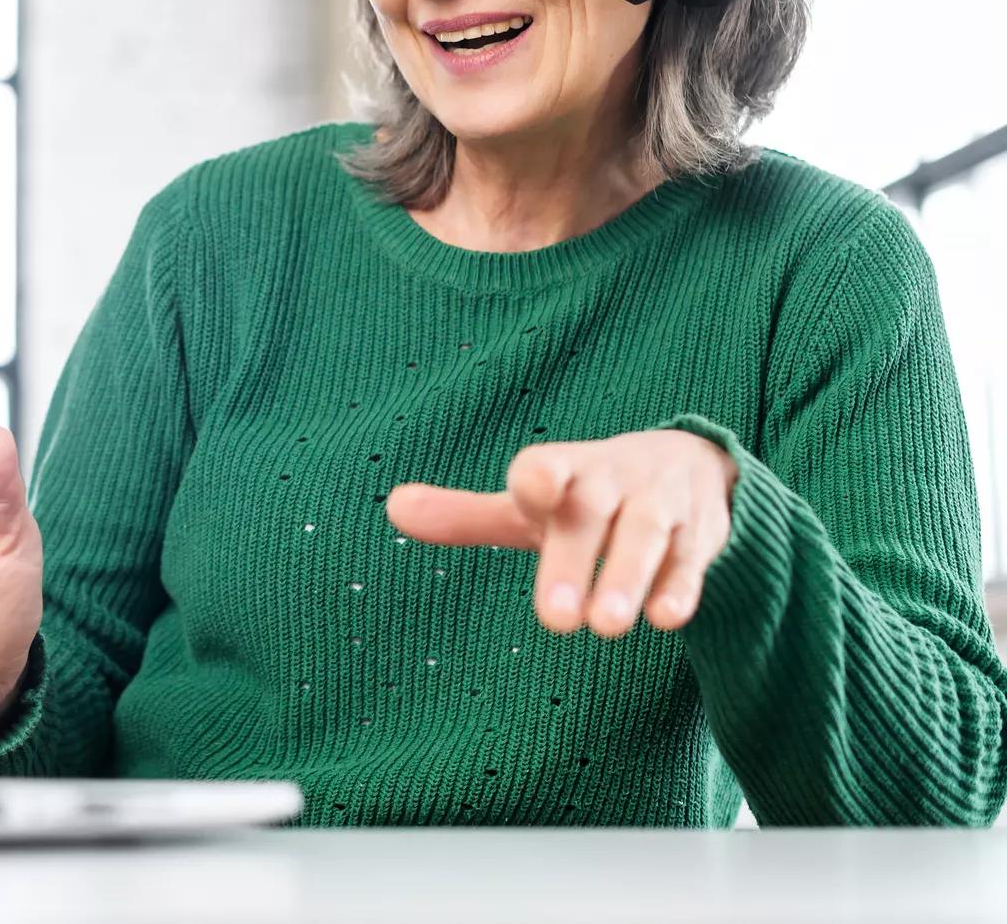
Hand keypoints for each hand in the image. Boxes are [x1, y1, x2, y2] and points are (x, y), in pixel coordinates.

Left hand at [383, 428, 737, 637]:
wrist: (693, 466)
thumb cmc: (587, 495)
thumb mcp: (531, 505)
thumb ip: (466, 515)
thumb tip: (393, 507)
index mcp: (563, 469)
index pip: (547, 467)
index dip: (539, 477)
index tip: (528, 491)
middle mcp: (611, 480)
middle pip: (590, 516)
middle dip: (573, 564)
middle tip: (555, 621)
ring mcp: (659, 505)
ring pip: (645, 538)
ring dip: (626, 580)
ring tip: (605, 627)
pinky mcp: (700, 535)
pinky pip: (691, 560)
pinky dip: (681, 587)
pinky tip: (667, 620)